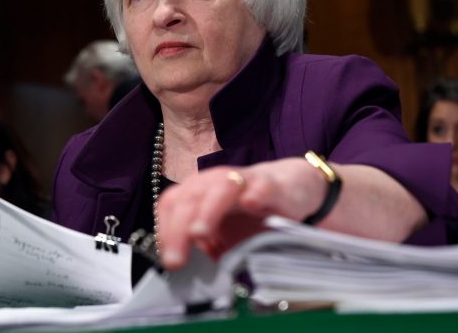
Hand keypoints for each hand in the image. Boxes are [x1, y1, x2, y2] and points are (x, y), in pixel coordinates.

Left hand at [156, 157, 326, 269]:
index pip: (172, 204)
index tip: (169, 260)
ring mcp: (245, 181)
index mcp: (199, 192)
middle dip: (178, 229)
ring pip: (221, 187)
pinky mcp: (272, 185)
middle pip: (191, 197)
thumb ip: (205, 249)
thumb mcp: (225, 235)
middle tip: (176, 261)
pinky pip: (261, 187)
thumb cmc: (252, 213)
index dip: (165, 230)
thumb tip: (187, 274)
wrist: (292, 188)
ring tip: (200, 233)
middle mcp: (216, 182)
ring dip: (208, 210)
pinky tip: (250, 205)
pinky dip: (254, 194)